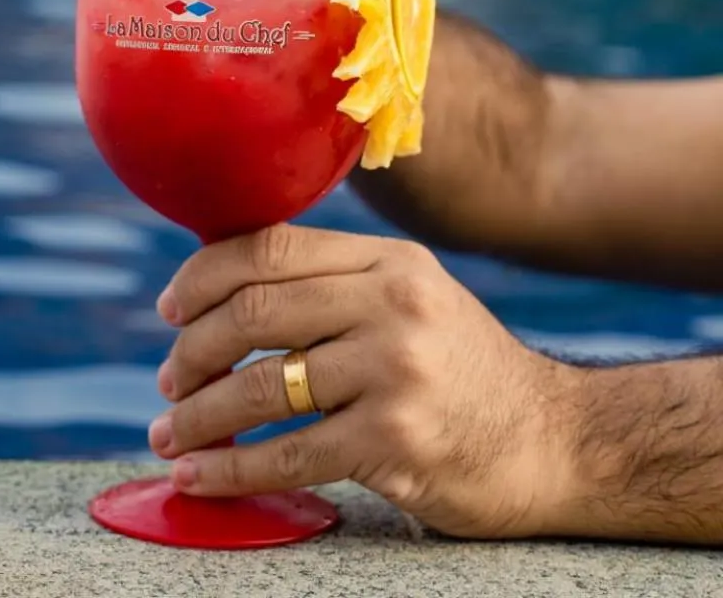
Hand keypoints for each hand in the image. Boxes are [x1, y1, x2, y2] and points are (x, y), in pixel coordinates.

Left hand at [148, 225, 578, 538]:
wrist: (557, 441)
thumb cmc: (463, 370)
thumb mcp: (412, 298)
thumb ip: (336, 285)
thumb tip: (225, 291)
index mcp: (388, 261)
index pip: (269, 248)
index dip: (202, 276)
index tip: (169, 308)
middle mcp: (391, 303)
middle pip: (254, 311)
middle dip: (192, 349)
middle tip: (168, 379)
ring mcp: (395, 370)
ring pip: (262, 386)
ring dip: (199, 414)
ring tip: (169, 432)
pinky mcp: (395, 439)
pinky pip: (288, 453)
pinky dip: (230, 468)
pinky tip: (199, 477)